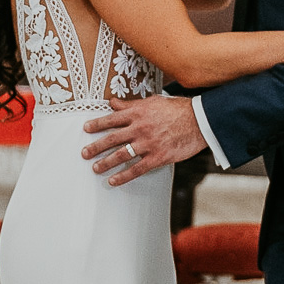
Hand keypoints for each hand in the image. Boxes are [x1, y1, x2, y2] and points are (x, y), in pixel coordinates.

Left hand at [82, 96, 206, 184]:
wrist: (199, 121)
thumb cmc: (178, 109)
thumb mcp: (153, 101)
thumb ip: (131, 104)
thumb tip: (113, 102)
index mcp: (138, 113)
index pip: (112, 119)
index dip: (97, 124)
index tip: (86, 128)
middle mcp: (140, 128)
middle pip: (112, 139)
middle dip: (96, 147)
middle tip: (84, 153)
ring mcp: (148, 144)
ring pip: (121, 155)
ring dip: (106, 163)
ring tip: (95, 168)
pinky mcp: (157, 157)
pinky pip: (136, 169)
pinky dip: (123, 176)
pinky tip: (113, 181)